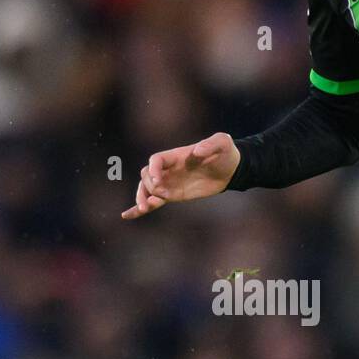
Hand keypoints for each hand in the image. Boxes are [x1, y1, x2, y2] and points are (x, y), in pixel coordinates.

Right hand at [121, 132, 241, 219]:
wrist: (231, 170)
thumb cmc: (226, 152)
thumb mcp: (223, 143)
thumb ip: (211, 144)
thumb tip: (197, 151)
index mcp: (176, 156)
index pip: (156, 160)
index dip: (154, 170)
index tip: (159, 180)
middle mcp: (169, 169)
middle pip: (146, 176)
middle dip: (148, 186)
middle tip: (159, 196)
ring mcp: (170, 183)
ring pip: (147, 190)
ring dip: (141, 198)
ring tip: (144, 208)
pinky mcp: (173, 195)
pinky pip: (154, 202)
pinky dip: (140, 208)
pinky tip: (127, 215)